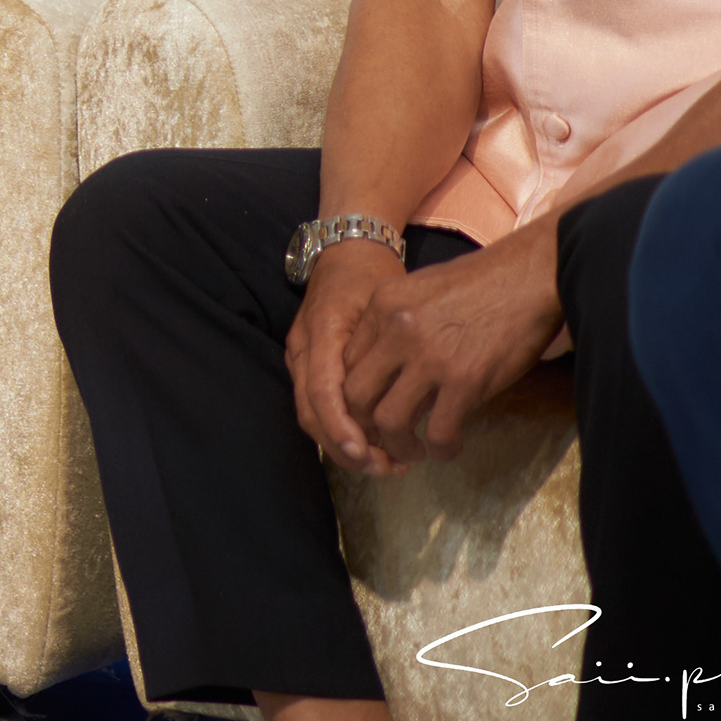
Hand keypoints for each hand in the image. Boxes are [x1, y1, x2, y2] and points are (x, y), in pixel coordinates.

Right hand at [284, 239, 401, 471]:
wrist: (347, 252)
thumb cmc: (373, 277)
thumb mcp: (390, 306)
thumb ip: (395, 350)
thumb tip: (419, 401)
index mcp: (322, 332)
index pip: (322, 392)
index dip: (342, 428)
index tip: (368, 454)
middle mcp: (303, 348)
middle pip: (312, 414)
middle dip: (346, 449)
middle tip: (388, 469)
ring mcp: (300, 357)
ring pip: (313, 416)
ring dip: (346, 446)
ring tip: (388, 463)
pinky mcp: (308, 365)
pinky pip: (319, 407)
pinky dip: (343, 431)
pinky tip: (376, 444)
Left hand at [337, 226, 565, 470]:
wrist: (531, 275)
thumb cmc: (483, 283)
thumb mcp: (421, 290)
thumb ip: (397, 325)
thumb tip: (388, 368)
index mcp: (381, 304)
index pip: (346, 362)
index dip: (355, 395)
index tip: (369, 410)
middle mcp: (396, 330)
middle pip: (355, 395)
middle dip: (364, 426)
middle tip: (384, 439)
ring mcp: (429, 357)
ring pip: (388, 420)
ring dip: (399, 446)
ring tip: (414, 452)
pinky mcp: (465, 380)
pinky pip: (440, 431)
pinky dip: (442, 448)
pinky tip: (450, 448)